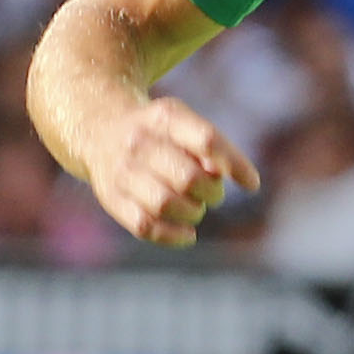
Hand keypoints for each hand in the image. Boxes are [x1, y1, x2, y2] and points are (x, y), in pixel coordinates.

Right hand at [83, 96, 259, 246]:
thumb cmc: (161, 133)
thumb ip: (209, 147)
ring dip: (192, 213)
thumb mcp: (184, 125)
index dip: (235, 164)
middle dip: (211, 193)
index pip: (207, 140)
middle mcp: (138, 142)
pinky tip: (188, 234)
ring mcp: (121, 171)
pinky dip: (173, 236)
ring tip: (195, 208)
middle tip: (213, 194)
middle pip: (188, 178)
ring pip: (165, 204)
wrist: (101, 131)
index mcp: (164, 117)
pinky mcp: (111, 197)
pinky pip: (145, 226)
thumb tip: (220, 175)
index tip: (252, 184)